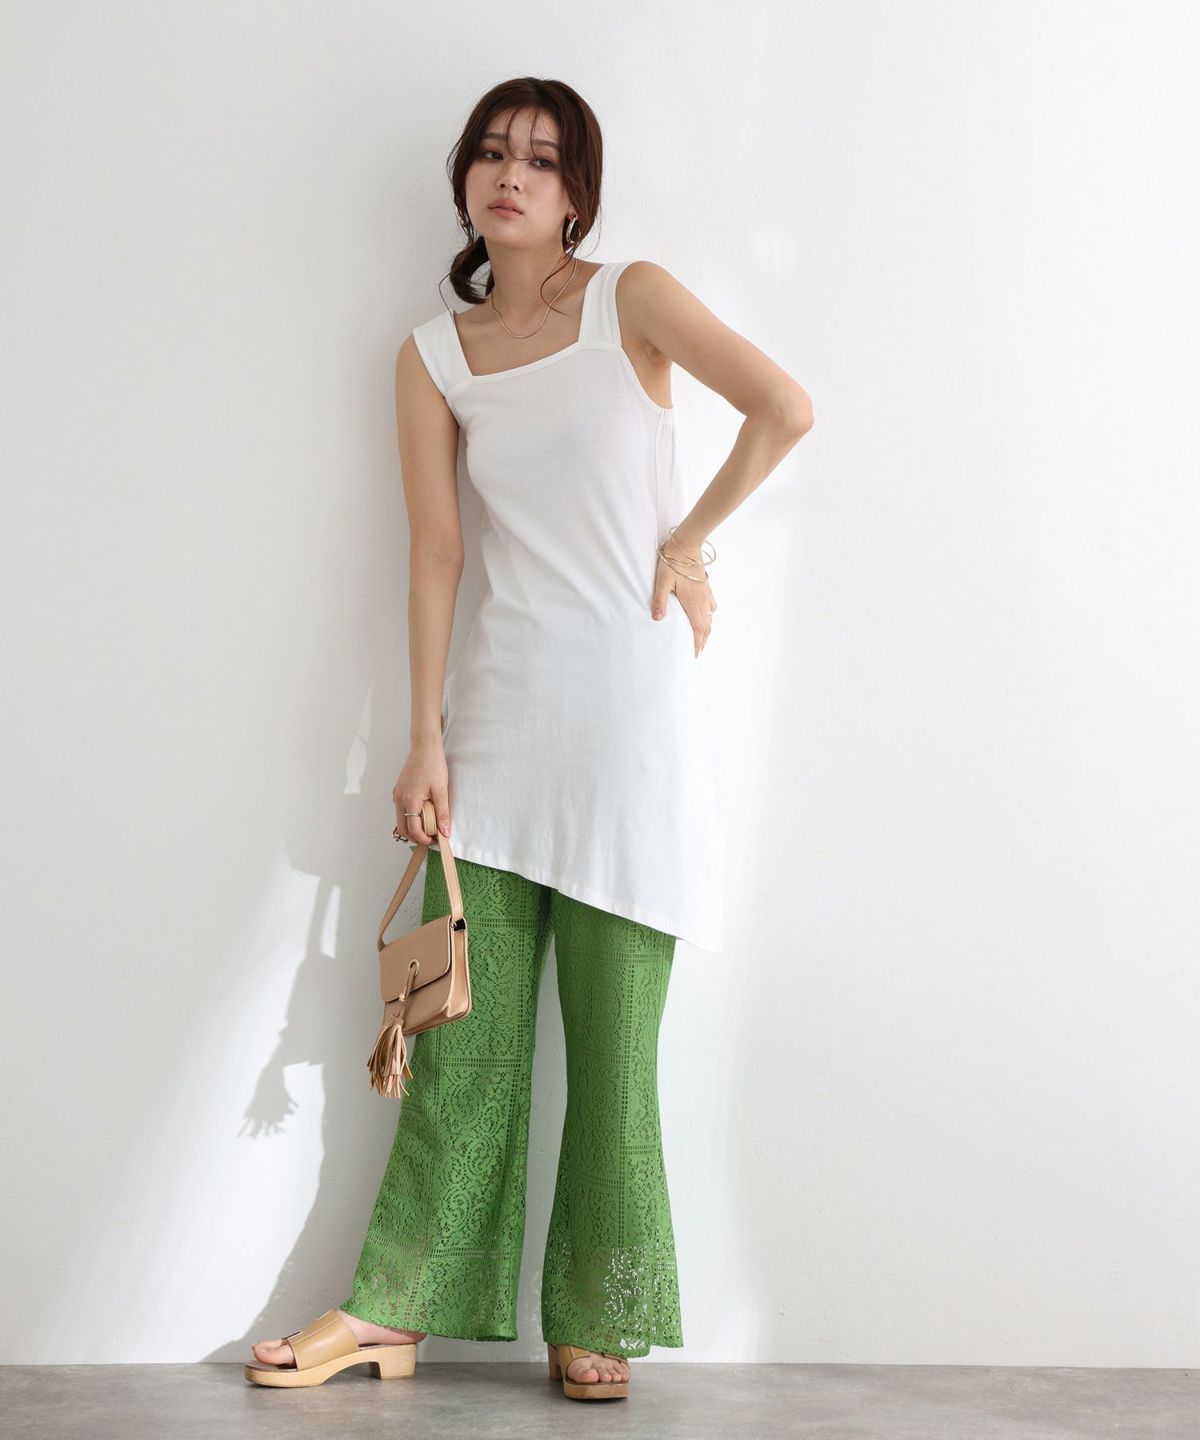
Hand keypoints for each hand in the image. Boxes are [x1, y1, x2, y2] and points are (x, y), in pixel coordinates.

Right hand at [392, 741, 450, 846]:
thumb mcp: (441, 791)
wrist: (424, 747)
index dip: (424, 839)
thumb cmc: (433, 765)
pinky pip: (401, 810)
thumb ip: (442, 813)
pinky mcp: (399, 790)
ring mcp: (398, 795)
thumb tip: (445, 832)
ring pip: (401, 819)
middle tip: (432, 837)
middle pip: (403, 828)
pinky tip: (424, 812)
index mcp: (409, 801)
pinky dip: (411, 816)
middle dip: (416, 836)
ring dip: (413, 826)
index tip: (436, 840)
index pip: (413, 830)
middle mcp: (399, 799)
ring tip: (430, 825)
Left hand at [651, 538, 716, 656]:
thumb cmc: (672, 563)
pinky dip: (709, 614)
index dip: (698, 643)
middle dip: (704, 640)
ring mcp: (706, 593)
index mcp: (692, 602)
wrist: (686, 545)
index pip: (699, 628)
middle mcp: (702, 600)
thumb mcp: (662, 582)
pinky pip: (711, 605)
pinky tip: (704, 613)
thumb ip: (660, 601)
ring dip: (707, 628)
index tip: (696, 654)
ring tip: (701, 635)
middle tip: (699, 650)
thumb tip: (658, 619)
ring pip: (710, 616)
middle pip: (707, 626)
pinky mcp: (706, 585)